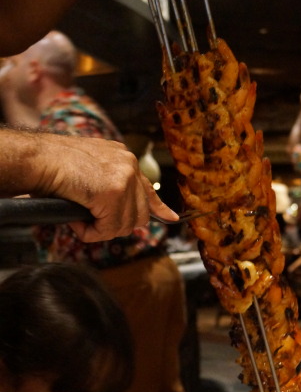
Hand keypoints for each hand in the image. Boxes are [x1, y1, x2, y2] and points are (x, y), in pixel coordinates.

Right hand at [34, 134, 177, 241]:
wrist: (38, 159)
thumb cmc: (52, 165)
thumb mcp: (89, 171)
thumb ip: (108, 185)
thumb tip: (117, 212)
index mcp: (123, 158)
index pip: (148, 188)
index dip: (158, 207)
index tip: (171, 218)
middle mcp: (129, 165)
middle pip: (140, 214)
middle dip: (117, 225)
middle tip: (92, 223)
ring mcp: (123, 178)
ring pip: (125, 224)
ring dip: (101, 230)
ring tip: (80, 220)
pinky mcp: (113, 193)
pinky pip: (109, 229)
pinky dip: (91, 233)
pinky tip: (77, 222)